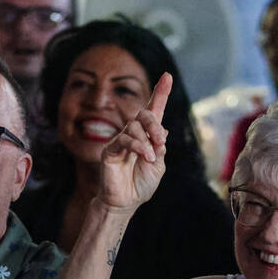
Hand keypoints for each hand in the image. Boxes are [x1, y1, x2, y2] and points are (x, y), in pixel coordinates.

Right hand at [97, 74, 172, 211]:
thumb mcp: (158, 166)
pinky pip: (124, 139)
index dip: (160, 93)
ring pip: (134, 127)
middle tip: (160, 139)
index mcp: (148, 137)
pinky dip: (138, 146)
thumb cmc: (141, 185)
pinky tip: (145, 156)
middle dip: (154, 123)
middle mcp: (134, 135)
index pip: (154, 111)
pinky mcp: (110, 149)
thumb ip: (160, 148)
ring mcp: (121, 140)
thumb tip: (163, 131)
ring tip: (151, 157)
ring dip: (146, 140)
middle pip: (144, 115)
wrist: (126, 202)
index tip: (167, 76)